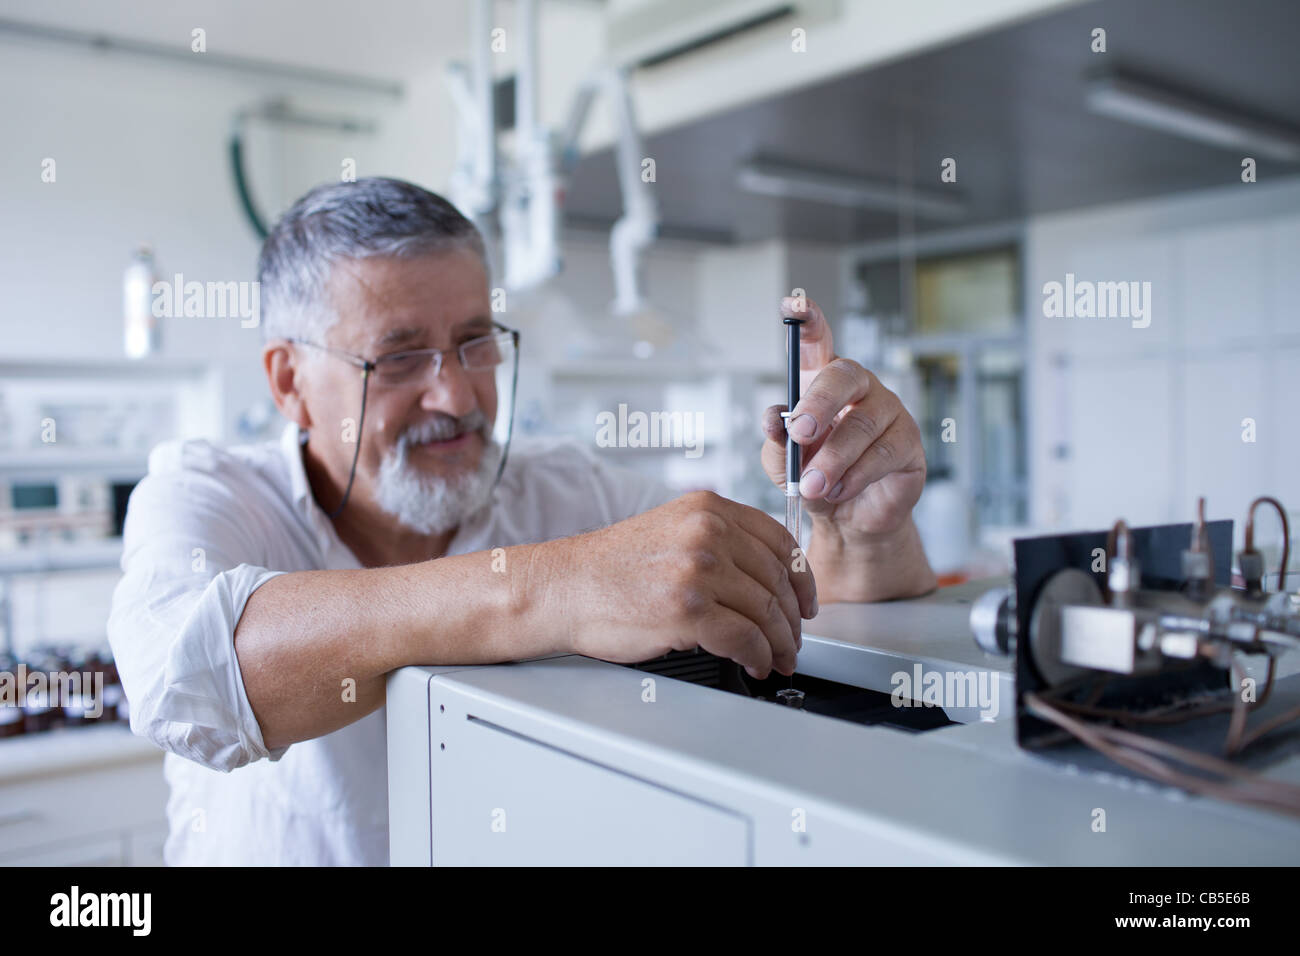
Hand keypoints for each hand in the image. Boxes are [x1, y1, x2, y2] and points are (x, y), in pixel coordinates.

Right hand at [534, 491, 816, 678]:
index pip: (779, 541)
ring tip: (778, 659)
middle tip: (793, 642)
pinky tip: (755, 664)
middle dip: (792, 620)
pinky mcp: (688, 610)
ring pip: (767, 611)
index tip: (806, 602)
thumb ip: (716, 540)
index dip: (801, 578)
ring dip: (780, 643)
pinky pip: (746, 638)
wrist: (563, 589)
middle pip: (778, 580)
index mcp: (707, 509)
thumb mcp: (670, 531)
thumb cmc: (610, 569)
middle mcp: (707, 532)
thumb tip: (764, 576)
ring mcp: (698, 570)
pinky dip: (759, 657)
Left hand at [761, 296, 925, 540]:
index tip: (792, 306)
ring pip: (861, 426)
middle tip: (801, 433)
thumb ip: (776, 441)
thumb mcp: (782, 463)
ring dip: (831, 461)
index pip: (817, 341)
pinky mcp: (909, 443)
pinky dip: (854, 477)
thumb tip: (774, 420)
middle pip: (844, 376)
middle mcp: (859, 388)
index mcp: (823, 382)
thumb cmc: (814, 479)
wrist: (847, 520)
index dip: (807, 321)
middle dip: (819, 404)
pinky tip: (838, 491)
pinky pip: (882, 455)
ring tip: (811, 487)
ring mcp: (888, 412)